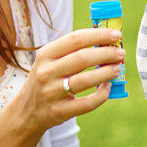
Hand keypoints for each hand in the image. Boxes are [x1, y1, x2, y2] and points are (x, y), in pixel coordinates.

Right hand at [10, 27, 124, 135]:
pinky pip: (86, 103)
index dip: (99, 35)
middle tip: (121, 53)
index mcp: (46, 54)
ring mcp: (51, 93)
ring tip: (117, 68)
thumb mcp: (50, 61)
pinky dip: (101, 95)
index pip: (76, 39)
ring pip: (85, 80)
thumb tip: (106, 41)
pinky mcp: (58, 111)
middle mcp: (46, 72)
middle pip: (82, 58)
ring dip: (106, 73)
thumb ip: (72, 51)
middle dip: (106, 53)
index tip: (116, 35)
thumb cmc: (47, 79)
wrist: (26, 111)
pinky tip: (107, 87)